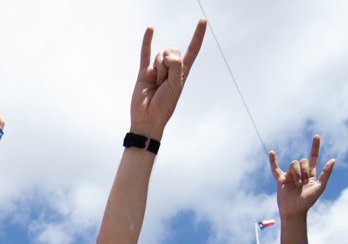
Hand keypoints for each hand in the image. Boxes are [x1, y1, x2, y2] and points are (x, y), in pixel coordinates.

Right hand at [128, 21, 207, 139]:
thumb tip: (167, 53)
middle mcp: (171, 68)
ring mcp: (157, 69)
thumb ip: (175, 66)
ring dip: (158, 68)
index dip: (198, 36)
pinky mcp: (144, 71)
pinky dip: (147, 40)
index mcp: (183, 72)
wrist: (147, 118)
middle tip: (165, 79)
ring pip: (160, 54)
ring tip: (156, 83)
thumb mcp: (176, 86)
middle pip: (173, 50)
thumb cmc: (164, 106)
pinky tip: (151, 28)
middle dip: (169, 62)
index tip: (203, 20)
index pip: (193, 50)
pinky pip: (145, 52)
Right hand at [270, 136, 334, 217]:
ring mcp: (290, 175)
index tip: (317, 136)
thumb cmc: (308, 201)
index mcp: (311, 174)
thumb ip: (326, 173)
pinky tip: (271, 152)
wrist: (295, 211)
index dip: (315, 146)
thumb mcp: (320, 187)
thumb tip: (333, 159)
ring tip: (297, 185)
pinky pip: (275, 168)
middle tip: (304, 183)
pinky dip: (273, 161)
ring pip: (293, 164)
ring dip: (297, 173)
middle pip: (303, 161)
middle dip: (304, 171)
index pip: (313, 157)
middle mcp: (300, 173)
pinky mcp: (281, 179)